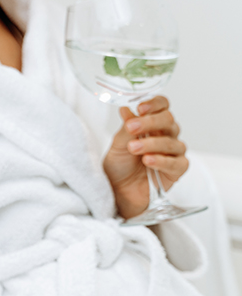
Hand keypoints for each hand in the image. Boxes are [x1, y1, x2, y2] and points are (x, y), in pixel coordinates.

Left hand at [103, 96, 188, 219]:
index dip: (154, 104)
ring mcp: (173, 152)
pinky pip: (176, 162)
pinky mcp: (177, 170)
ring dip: (151, 143)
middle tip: (131, 128)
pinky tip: (148, 161)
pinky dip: (161, 160)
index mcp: (152, 124)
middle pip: (168, 120)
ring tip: (133, 148)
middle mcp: (166, 134)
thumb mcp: (118, 144)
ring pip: (171, 141)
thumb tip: (126, 109)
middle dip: (149, 122)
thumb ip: (126, 128)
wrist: (119, 192)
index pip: (162, 105)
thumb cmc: (119, 166)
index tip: (141, 108)